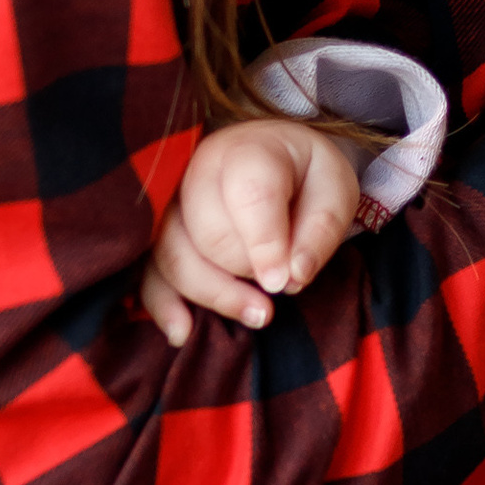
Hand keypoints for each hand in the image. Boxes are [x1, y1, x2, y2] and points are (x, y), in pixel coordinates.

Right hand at [141, 122, 360, 347]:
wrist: (276, 159)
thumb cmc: (308, 176)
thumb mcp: (335, 190)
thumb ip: (321, 230)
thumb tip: (291, 277)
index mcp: (248, 151)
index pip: (248, 195)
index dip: (265, 245)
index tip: (285, 282)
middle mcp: (198, 171)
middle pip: (208, 234)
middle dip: (246, 272)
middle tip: (280, 290)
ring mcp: (171, 202)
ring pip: (173, 256)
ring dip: (214, 295)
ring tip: (258, 316)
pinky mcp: (158, 234)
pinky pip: (148, 272)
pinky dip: (162, 305)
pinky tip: (183, 333)